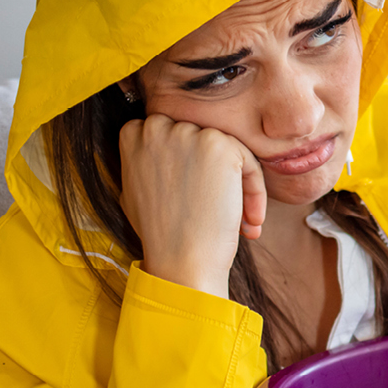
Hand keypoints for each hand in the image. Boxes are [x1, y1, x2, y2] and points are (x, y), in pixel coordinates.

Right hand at [118, 114, 266, 296]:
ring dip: (238, 184)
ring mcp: (187, 133)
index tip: (197, 196)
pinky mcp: (218, 144)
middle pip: (201, 139)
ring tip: (240, 220)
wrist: (181, 260)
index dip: (189, 165)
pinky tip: (251, 221)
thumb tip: (158, 151)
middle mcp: (156, 127)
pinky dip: (255, 190)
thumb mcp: (135, 189)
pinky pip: (248, 161)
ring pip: (227, 150)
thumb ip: (144, 161)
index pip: (172, 132)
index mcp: (133, 134)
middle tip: (221, 209)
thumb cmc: (160, 233)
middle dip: (214, 173)